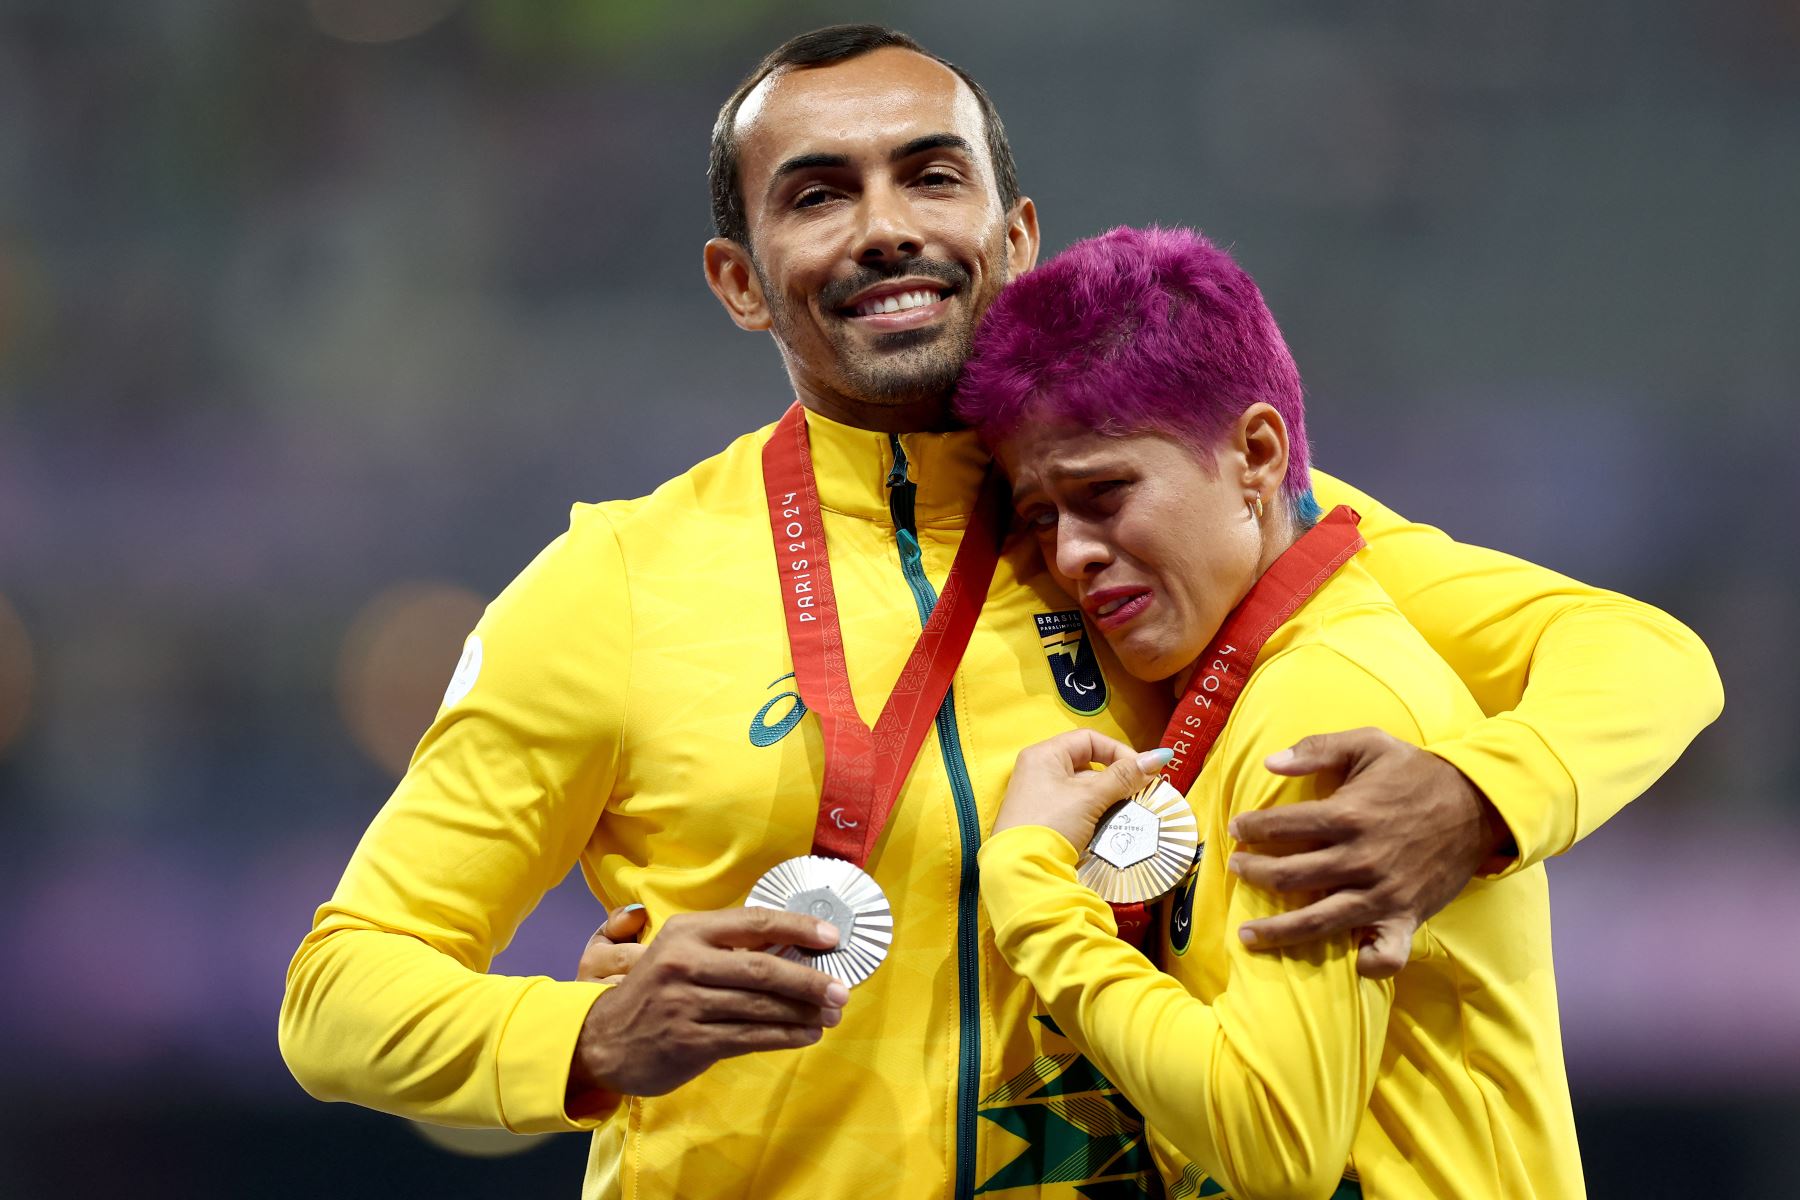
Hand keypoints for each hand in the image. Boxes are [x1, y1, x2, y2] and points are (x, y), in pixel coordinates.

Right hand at [567, 907, 847, 1098]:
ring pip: (759, 1007)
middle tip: (842, 991)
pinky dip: (783, 1037)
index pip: (754, 921)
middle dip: (809, 980)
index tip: (832, 937)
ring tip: (831, 1016)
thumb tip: (798, 948)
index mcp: (689, 931)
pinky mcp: (689, 1041)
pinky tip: (806, 1035)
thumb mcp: (683, 952)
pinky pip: (748, 1038)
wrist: (606, 1038)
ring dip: (802, 1013)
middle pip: (762, 968)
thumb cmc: (658, 989)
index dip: (798, 927)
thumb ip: (730, 947)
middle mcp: (685, 963)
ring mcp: (685, 1004)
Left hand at [993, 729, 1173, 850]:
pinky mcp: (1044, 820)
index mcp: (1044, 755)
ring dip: (1108, 799)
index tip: (1142, 771)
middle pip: (1087, 764)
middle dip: (1116, 779)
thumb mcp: (1090, 797)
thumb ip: (1124, 776)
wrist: (1021, 871)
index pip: (1089, 739)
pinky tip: (1110, 826)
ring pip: (1084, 789)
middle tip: (1139, 794)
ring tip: (1129, 812)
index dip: (1118, 751)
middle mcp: (1039, 771)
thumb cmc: (1052, 823)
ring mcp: (1040, 797)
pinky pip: (1077, 808)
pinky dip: (1095, 814)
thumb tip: (1160, 755)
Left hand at [1226, 728, 1509, 979]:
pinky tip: (1345, 962)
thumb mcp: (1370, 744)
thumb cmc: (1417, 774)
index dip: (1252, 828)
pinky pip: (1385, 953)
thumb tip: (1270, 761)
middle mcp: (1362, 859)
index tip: (1236, 828)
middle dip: (1254, 873)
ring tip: (1247, 936)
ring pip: (1320, 921)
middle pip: (1290, 877)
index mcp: (1349, 815)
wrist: (1479, 804)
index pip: (1283, 827)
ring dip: (1279, 932)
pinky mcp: (1407, 917)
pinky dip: (1366, 962)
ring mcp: (1383, 894)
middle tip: (1236, 869)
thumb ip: (1318, 748)